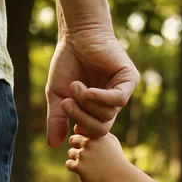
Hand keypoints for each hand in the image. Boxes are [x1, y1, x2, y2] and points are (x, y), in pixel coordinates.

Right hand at [46, 29, 139, 147]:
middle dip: (81, 118)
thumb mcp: (57, 95)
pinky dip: (101, 98)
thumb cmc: (67, 63)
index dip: (80, 128)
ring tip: (75, 86)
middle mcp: (112, 105)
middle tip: (66, 103)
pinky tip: (88, 90)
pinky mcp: (129, 80)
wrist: (76, 36)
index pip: (94, 133)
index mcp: (98, 111)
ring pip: (108, 114)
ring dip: (87, 103)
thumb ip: (57, 120)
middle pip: (102, 128)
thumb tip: (52, 145)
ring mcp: (122, 93)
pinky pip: (119, 100)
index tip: (66, 113)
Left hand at [66, 132, 128, 181]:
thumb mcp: (112, 141)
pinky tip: (82, 171)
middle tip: (85, 155)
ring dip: (76, 159)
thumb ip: (98, 134)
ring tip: (87, 165)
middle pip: (72, 140)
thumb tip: (85, 131)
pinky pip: (69, 164)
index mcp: (95, 135)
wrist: (120, 177)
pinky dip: (74, 168)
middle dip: (77, 147)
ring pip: (70, 153)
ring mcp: (82, 155)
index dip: (81, 139)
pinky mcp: (79, 167)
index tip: (87, 147)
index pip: (78, 132)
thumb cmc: (117, 159)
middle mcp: (88, 143)